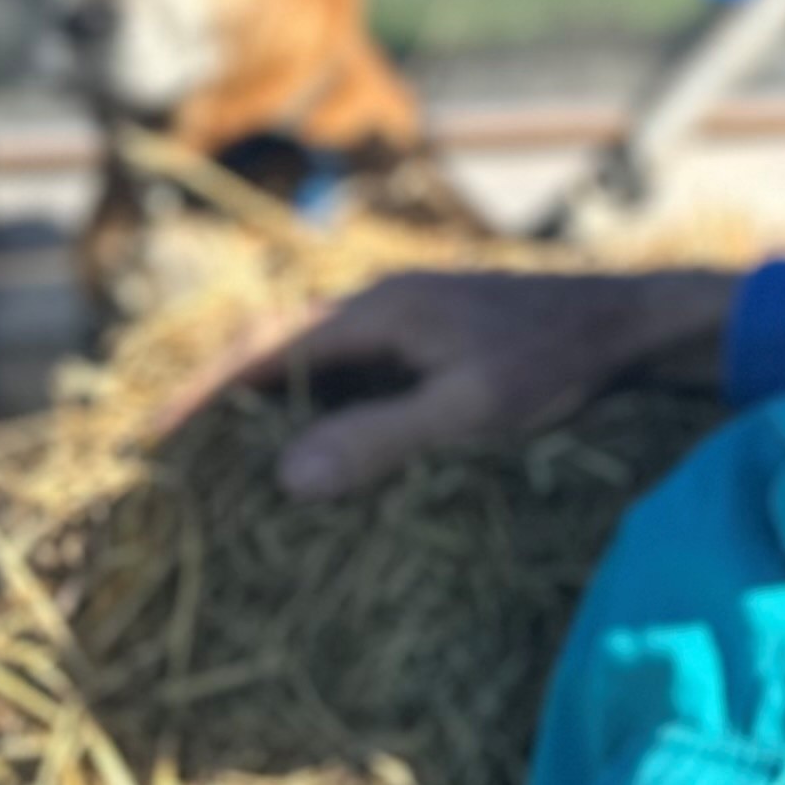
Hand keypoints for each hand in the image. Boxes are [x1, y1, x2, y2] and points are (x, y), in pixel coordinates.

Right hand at [220, 266, 743, 498]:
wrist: (634, 327)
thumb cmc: (559, 363)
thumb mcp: (472, 408)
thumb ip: (383, 437)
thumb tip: (286, 475)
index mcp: (375, 311)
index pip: (260, 352)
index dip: (202, 397)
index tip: (150, 442)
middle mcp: (381, 309)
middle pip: (275, 354)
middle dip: (220, 405)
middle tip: (171, 465)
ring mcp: (408, 325)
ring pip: (315, 369)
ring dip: (270, 412)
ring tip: (224, 473)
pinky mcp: (435, 346)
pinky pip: (355, 379)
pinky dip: (321, 414)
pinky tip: (316, 459)